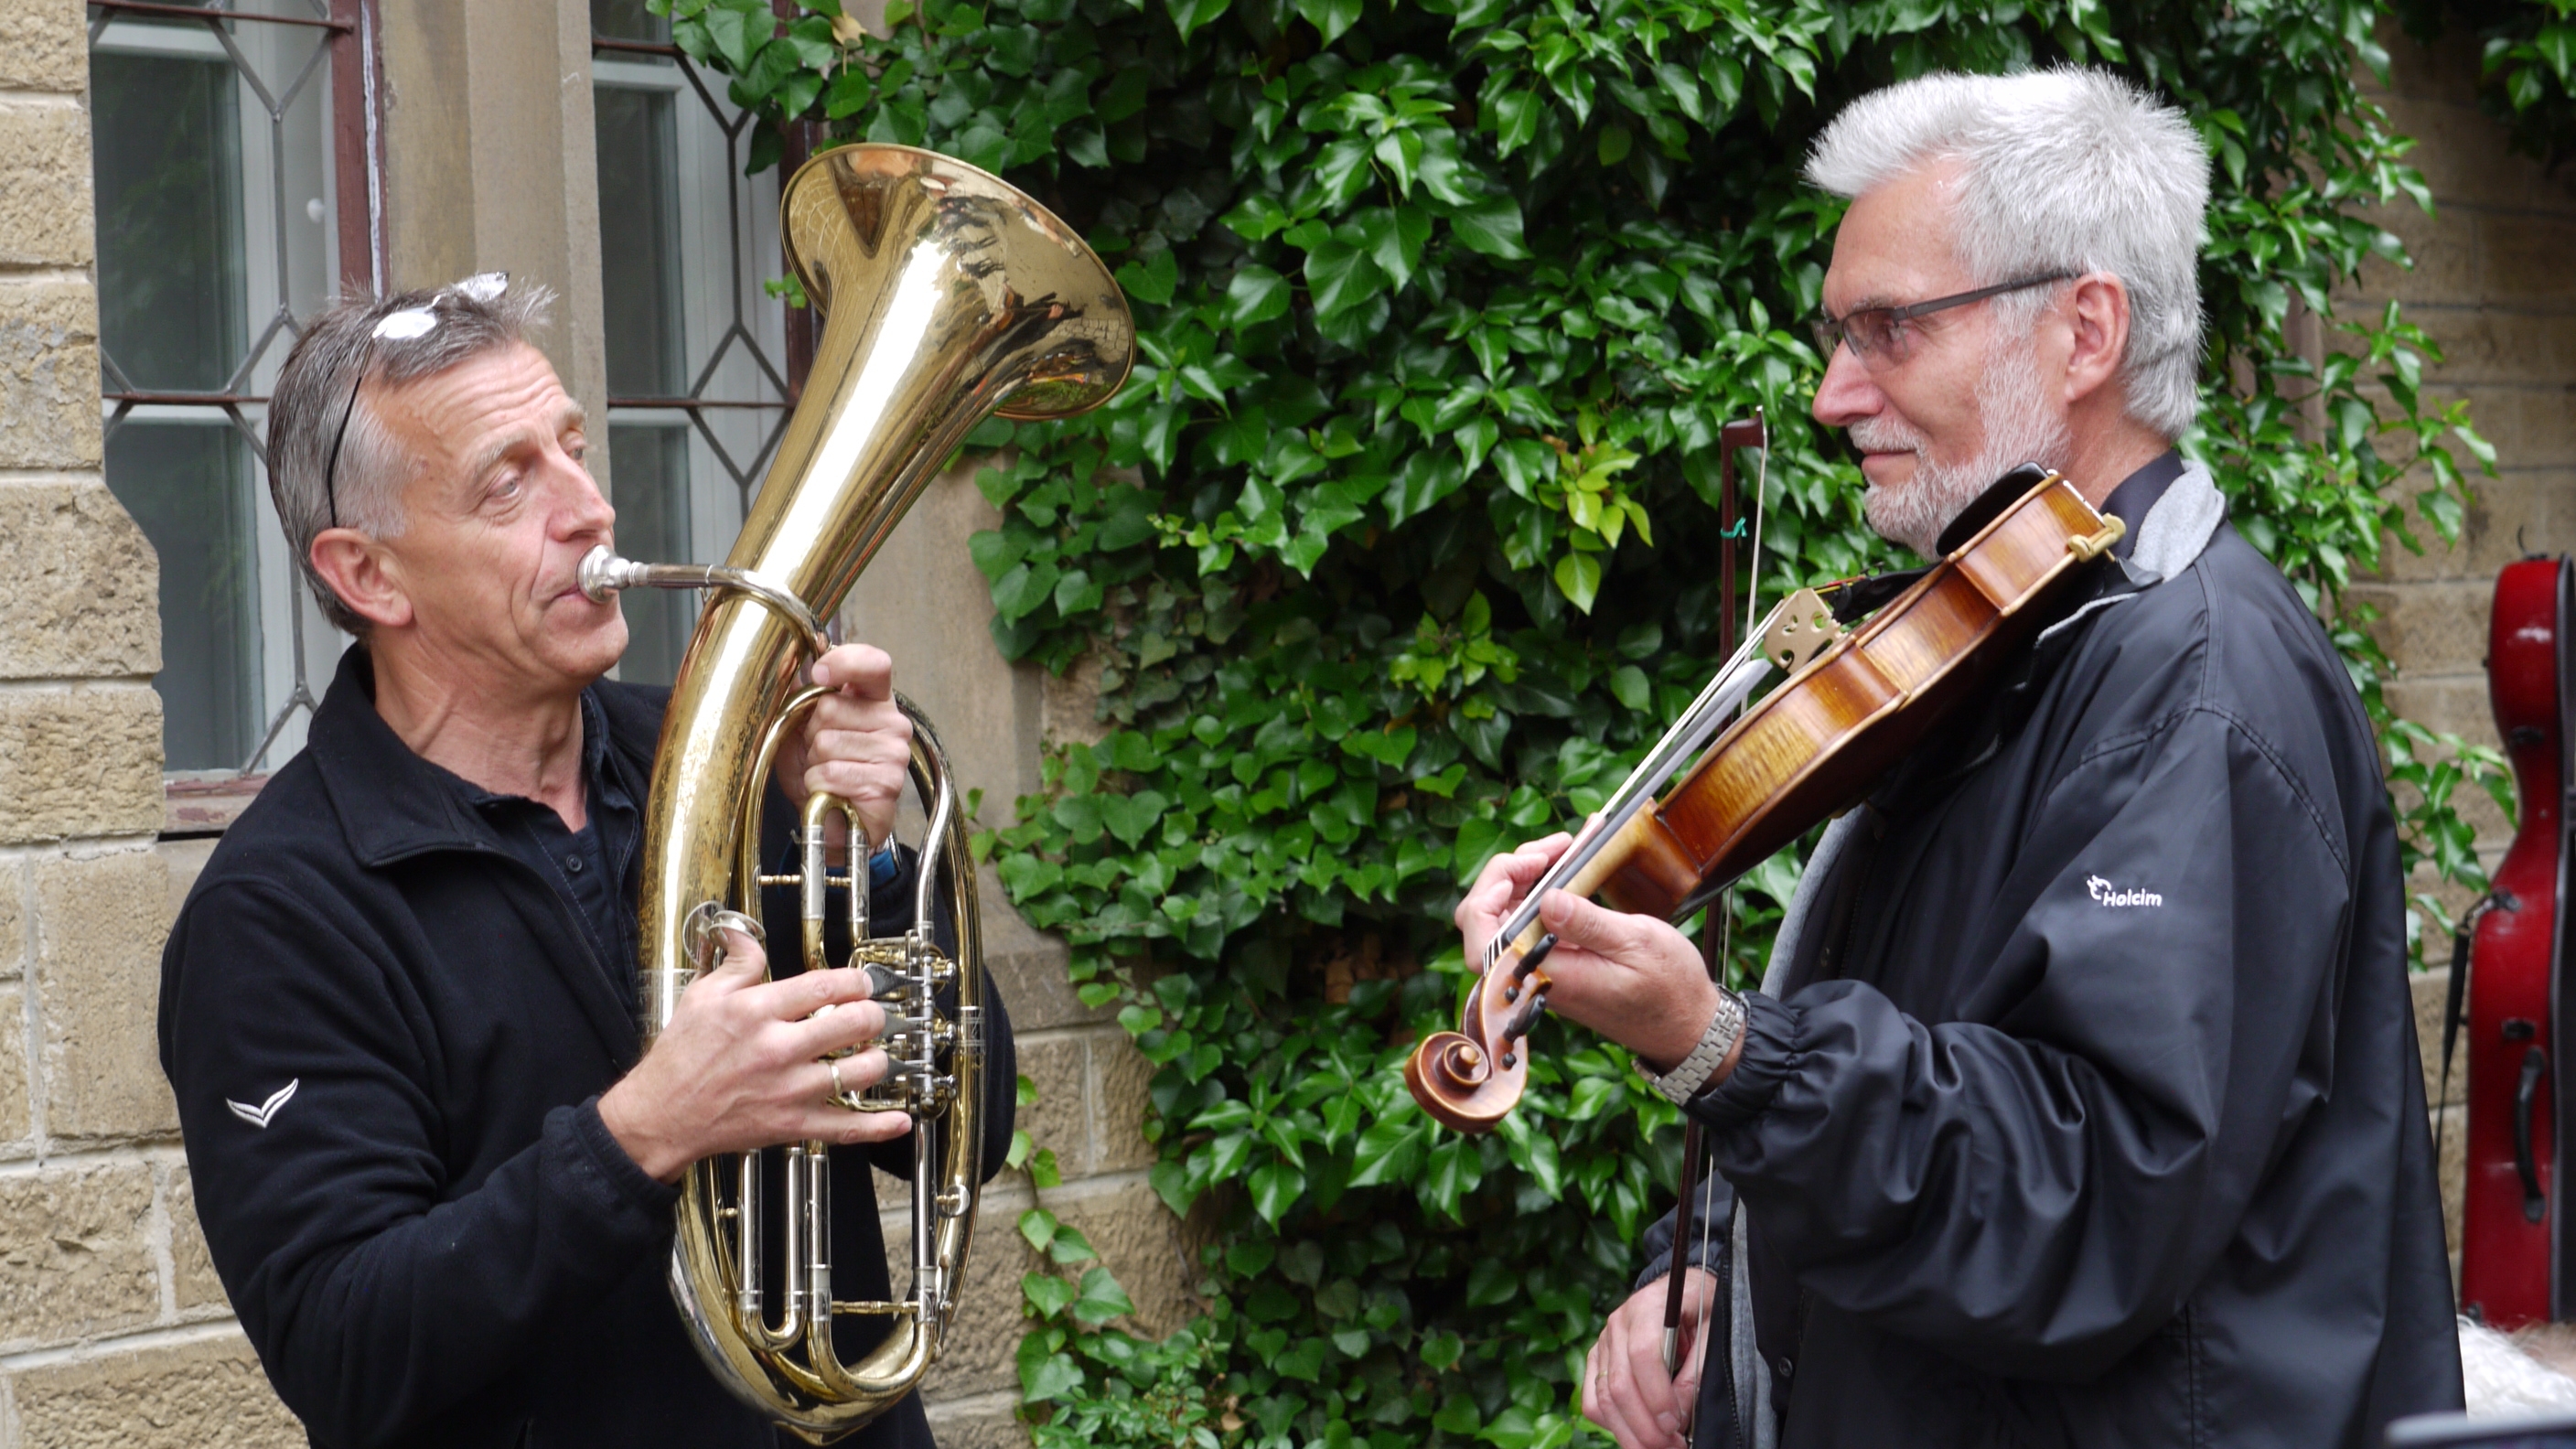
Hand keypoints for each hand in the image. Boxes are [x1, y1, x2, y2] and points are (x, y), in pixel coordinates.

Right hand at [598, 927, 911, 1181]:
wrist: (660, 1115)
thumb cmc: (679, 1058)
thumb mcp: (700, 996)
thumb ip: (736, 964)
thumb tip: (747, 935)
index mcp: (758, 1012)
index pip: (825, 986)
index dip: (856, 981)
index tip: (862, 983)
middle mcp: (779, 1049)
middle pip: (854, 1023)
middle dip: (873, 1015)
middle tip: (871, 1015)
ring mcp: (790, 1090)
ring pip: (861, 1071)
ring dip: (878, 1059)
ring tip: (872, 1053)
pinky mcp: (792, 1125)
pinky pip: (846, 1127)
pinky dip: (879, 1126)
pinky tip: (899, 1120)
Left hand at [769, 643, 912, 860]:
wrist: (830, 820)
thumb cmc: (821, 770)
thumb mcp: (801, 727)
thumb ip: (801, 694)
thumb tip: (788, 665)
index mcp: (875, 699)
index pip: (874, 664)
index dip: (844, 662)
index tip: (819, 673)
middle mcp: (893, 721)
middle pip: (832, 706)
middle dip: (811, 732)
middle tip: (819, 752)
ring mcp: (894, 752)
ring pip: (828, 742)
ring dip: (814, 762)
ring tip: (826, 772)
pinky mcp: (887, 782)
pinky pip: (832, 772)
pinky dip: (818, 784)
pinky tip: (830, 790)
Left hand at [1454, 834, 1722, 1071]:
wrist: (1686, 1025)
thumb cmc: (1668, 989)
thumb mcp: (1637, 944)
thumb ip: (1588, 923)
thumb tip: (1546, 899)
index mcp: (1549, 973)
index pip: (1482, 943)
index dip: (1484, 899)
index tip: (1521, 868)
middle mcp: (1536, 972)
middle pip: (1486, 920)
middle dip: (1508, 874)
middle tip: (1551, 850)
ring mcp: (1544, 966)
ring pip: (1506, 916)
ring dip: (1526, 876)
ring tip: (1562, 848)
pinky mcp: (1557, 959)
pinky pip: (1534, 919)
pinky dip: (1543, 887)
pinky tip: (1567, 864)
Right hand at [1584, 1268, 1718, 1448]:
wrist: (1680, 1288)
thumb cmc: (1700, 1307)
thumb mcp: (1711, 1331)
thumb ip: (1696, 1372)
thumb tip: (1679, 1415)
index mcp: (1648, 1307)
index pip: (1643, 1354)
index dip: (1657, 1395)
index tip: (1675, 1424)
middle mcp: (1618, 1324)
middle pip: (1619, 1384)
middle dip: (1644, 1426)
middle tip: (1671, 1447)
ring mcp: (1603, 1342)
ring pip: (1602, 1398)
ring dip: (1629, 1432)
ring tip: (1657, 1447)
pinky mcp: (1596, 1358)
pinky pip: (1592, 1399)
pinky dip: (1611, 1423)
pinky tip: (1636, 1431)